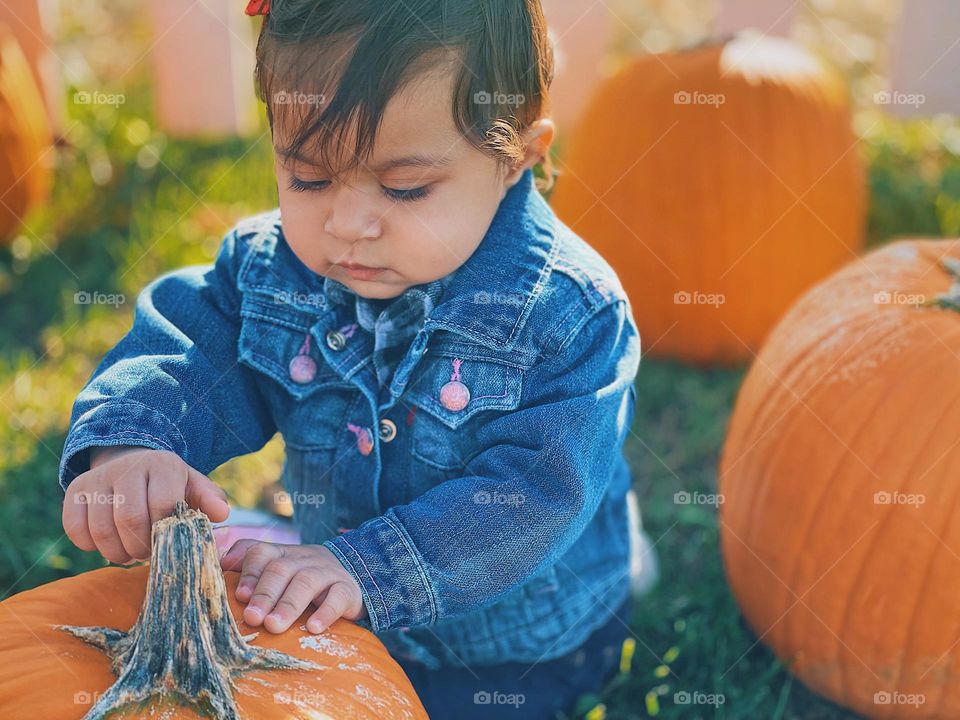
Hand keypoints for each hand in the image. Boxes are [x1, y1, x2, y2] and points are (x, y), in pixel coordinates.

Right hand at [63, 446, 229, 563]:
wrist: (131, 464)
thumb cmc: (168, 485)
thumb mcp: (193, 487)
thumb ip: (209, 500)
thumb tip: (222, 513)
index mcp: (162, 465)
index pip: (163, 505)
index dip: (165, 533)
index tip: (168, 542)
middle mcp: (127, 467)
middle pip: (130, 520)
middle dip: (141, 548)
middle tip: (148, 553)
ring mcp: (98, 478)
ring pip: (102, 530)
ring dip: (118, 552)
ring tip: (131, 552)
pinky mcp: (74, 491)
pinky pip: (76, 530)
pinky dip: (92, 546)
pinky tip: (109, 542)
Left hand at [219, 541, 367, 633]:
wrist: (348, 582)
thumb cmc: (300, 582)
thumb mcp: (277, 571)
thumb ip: (249, 566)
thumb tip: (220, 564)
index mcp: (282, 553)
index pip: (262, 552)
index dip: (250, 572)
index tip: (239, 596)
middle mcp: (304, 558)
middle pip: (282, 568)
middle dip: (265, 594)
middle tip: (252, 618)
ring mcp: (327, 572)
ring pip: (307, 581)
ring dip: (288, 604)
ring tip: (274, 626)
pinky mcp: (348, 589)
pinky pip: (338, 596)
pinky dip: (326, 612)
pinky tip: (313, 627)